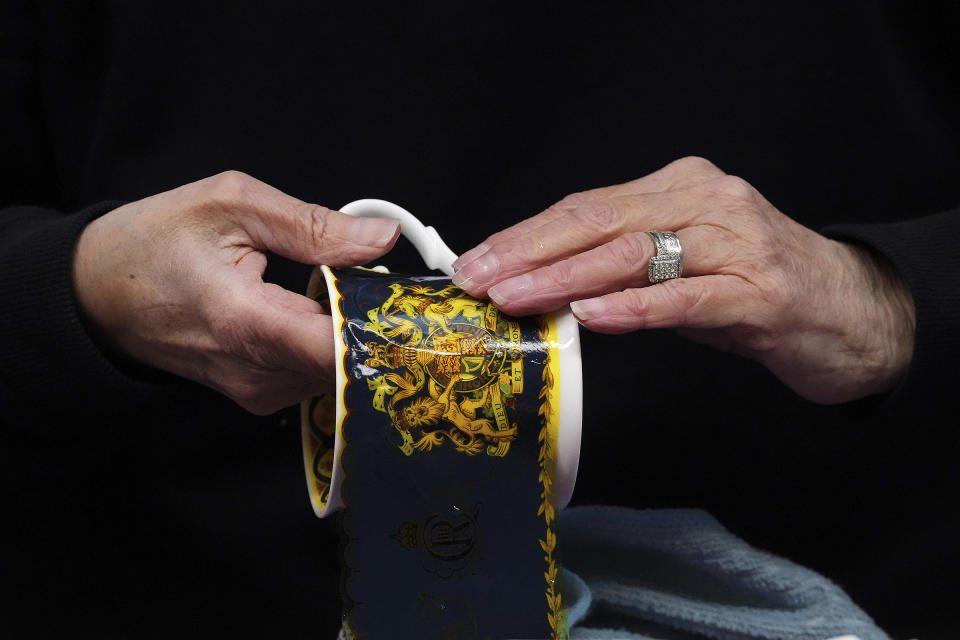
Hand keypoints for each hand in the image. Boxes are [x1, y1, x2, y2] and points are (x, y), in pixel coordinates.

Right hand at [73, 171, 399, 413]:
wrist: (96, 294)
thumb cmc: (152, 243)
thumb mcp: (231, 205)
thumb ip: (313, 225)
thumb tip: (381, 238)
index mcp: (245, 322)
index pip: (339, 348)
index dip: (385, 326)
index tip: (413, 302)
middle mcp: (255, 372)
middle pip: (349, 363)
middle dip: (378, 325)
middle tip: (393, 285)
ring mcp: (256, 391)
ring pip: (337, 373)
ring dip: (357, 336)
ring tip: (358, 292)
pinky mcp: (257, 395)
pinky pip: (315, 377)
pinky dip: (332, 346)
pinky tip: (328, 313)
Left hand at [451, 157, 914, 403]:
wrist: (852, 312)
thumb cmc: (754, 288)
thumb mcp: (681, 266)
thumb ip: (622, 269)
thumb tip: (543, 289)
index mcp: (679, 186)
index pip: (585, 204)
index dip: (525, 235)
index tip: (477, 262)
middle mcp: (706, 201)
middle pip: (599, 219)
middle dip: (529, 252)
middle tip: (478, 281)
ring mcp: (737, 243)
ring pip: (635, 252)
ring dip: (566, 278)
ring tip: (517, 298)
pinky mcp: (761, 292)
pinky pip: (686, 297)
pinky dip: (634, 306)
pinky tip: (592, 316)